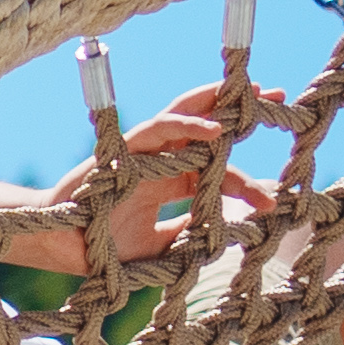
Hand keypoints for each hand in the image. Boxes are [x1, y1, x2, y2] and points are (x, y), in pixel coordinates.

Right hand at [61, 89, 270, 270]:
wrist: (64, 248)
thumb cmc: (106, 248)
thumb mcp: (162, 246)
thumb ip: (191, 232)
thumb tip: (228, 231)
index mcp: (171, 180)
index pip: (215, 169)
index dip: (244, 179)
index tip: (272, 199)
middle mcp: (161, 159)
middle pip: (207, 127)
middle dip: (241, 111)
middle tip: (279, 98)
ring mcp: (144, 151)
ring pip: (187, 114)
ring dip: (221, 103)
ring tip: (257, 96)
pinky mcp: (126, 148)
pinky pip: (160, 128)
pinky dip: (188, 126)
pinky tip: (216, 130)